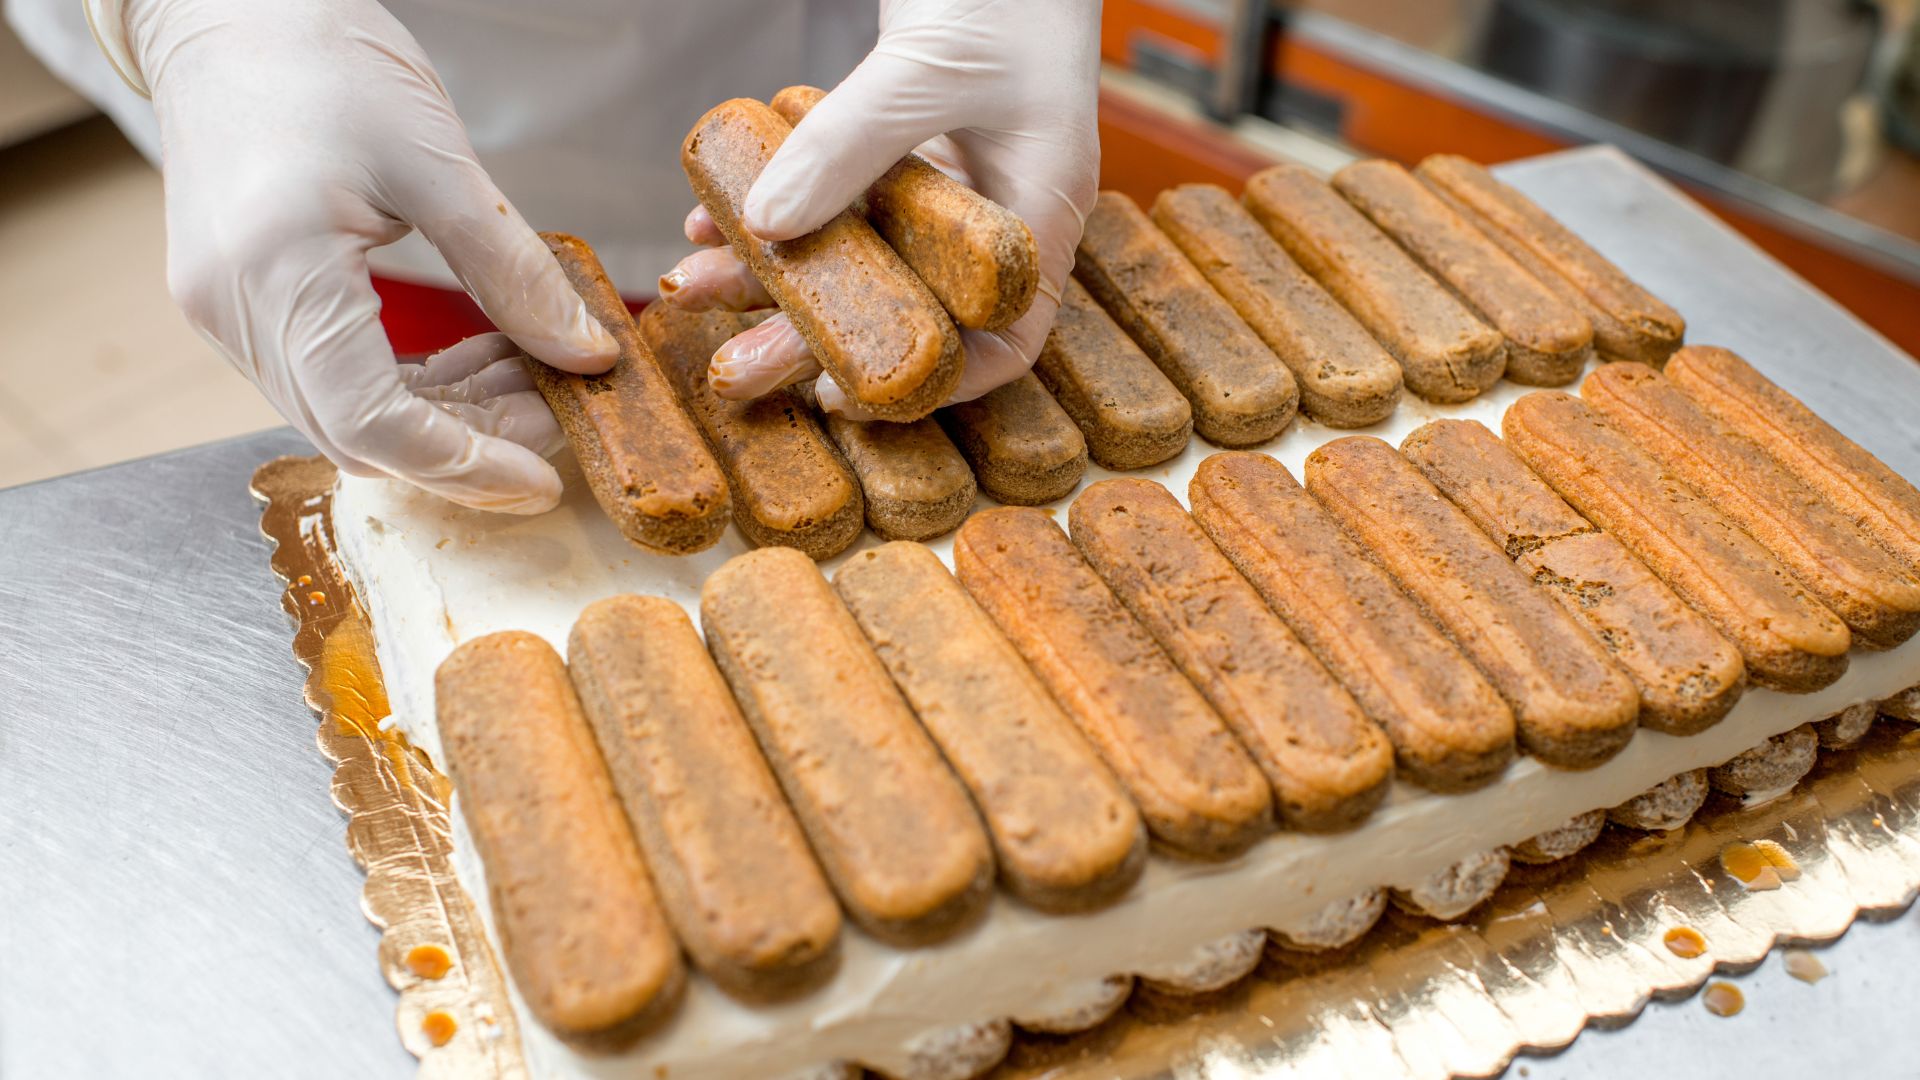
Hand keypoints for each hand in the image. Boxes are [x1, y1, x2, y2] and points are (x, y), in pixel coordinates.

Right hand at [106, 0, 616, 511]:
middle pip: (359, 435)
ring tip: (530, 378)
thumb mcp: (437, 161)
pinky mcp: (238, 301)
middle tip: (557, 415)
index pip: (374, 424)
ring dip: (443, 416)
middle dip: (467, 444)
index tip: (545, 480)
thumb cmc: (322, 61)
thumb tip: (585, 353)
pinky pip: (329, 377)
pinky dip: (407, 383)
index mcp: (276, 273)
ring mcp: (226, 311)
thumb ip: (512, 270)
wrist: (226, 12)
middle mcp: (233, 310)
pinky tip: (478, 356)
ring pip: (346, 414)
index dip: (466, 467)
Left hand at [658, 0, 1101, 416]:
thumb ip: (850, 145)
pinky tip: (710, 222)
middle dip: (814, 342)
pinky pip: (829, 201)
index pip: (1003, 340)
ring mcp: (938, 184)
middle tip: (736, 368)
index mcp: (1039, 214)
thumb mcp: (926, 69)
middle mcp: (989, 213)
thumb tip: (767, 226)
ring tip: (697, 289)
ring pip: (854, 259)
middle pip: (905, 312)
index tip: (842, 395)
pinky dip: (770, 215)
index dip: (930, 383)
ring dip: (773, 281)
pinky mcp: (892, 151)